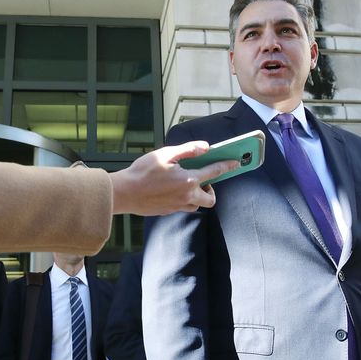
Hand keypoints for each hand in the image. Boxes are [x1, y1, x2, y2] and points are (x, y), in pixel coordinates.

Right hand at [110, 141, 237, 214]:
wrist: (124, 193)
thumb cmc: (142, 172)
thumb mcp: (165, 154)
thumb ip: (188, 149)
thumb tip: (206, 147)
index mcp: (188, 180)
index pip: (214, 172)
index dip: (227, 166)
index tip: (236, 163)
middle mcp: (186, 196)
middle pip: (210, 198)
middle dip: (211, 189)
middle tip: (202, 179)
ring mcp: (177, 206)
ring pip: (197, 204)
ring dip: (197, 195)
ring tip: (185, 184)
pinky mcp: (168, 212)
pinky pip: (183, 207)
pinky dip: (184, 199)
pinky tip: (172, 190)